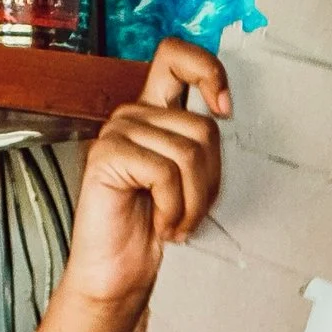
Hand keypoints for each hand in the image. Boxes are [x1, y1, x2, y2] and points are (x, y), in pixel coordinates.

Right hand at [61, 37, 229, 312]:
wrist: (119, 274)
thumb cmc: (152, 230)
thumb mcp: (189, 181)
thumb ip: (200, 144)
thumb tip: (224, 109)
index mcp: (154, 112)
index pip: (176, 56)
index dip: (207, 70)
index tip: (224, 108)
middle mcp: (134, 115)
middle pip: (202, 127)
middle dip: (209, 181)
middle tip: (190, 212)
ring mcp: (117, 132)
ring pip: (188, 153)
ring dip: (191, 203)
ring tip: (174, 223)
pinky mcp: (107, 155)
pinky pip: (164, 173)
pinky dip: (171, 209)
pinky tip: (159, 224)